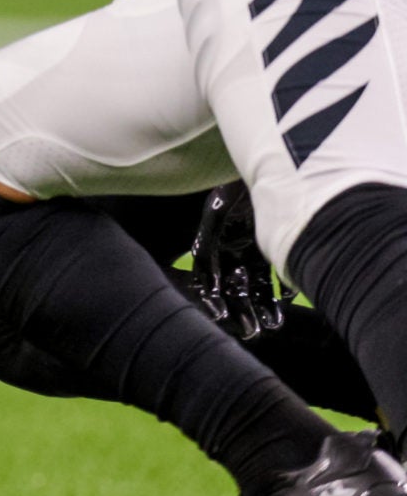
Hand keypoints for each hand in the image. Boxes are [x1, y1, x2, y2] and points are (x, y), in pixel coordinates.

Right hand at [187, 183, 287, 341]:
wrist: (269, 164)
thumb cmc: (237, 187)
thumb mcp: (217, 211)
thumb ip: (208, 243)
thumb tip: (207, 283)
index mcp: (212, 243)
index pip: (209, 279)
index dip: (212, 299)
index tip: (220, 317)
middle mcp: (230, 249)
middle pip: (233, 286)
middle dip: (241, 309)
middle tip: (251, 331)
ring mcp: (251, 249)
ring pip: (255, 285)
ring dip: (261, 305)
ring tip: (272, 325)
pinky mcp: (271, 248)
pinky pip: (275, 274)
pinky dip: (281, 287)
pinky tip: (288, 300)